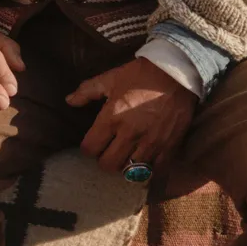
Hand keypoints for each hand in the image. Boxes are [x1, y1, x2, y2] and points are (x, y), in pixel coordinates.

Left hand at [69, 57, 195, 175]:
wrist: (177, 73)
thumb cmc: (141, 75)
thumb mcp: (110, 78)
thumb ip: (87, 91)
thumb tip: (69, 101)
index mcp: (112, 118)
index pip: (90, 148)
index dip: (88, 148)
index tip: (92, 143)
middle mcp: (129, 135)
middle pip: (108, 165)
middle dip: (104, 159)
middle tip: (108, 151)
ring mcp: (150, 143)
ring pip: (130, 171)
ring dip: (125, 165)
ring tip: (126, 156)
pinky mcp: (169, 147)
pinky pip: (154, 170)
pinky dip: (148, 169)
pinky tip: (145, 160)